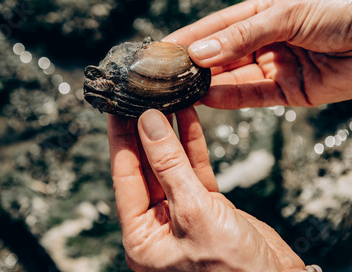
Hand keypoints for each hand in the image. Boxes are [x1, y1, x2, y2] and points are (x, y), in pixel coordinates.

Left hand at [107, 108, 304, 270]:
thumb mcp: (194, 213)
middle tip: (139, 97)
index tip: (118, 108)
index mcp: (142, 237)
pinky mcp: (207, 207)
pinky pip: (194, 169)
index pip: (124, 177)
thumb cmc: (233, 270)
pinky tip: (186, 117)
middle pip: (145, 167)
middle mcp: (158, 224)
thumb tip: (148, 123)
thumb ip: (169, 166)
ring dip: (168, 133)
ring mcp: (183, 213)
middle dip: (144, 132)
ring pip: (171, 164)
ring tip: (163, 99)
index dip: (121, 139)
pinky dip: (191, 144)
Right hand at [163, 0, 351, 108]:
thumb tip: (199, 53)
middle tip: (163, 75)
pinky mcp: (289, 90)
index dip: (189, 37)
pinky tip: (205, 98)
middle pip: (220, 55)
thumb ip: (241, 36)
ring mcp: (275, 66)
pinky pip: (253, 96)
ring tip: (178, 89)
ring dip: (205, 84)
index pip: (216, 26)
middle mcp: (265, 40)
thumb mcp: (286, 13)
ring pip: (232, 78)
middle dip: (193, 65)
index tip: (161, 49)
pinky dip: (229, 98)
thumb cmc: (343, 8)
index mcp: (262, 13)